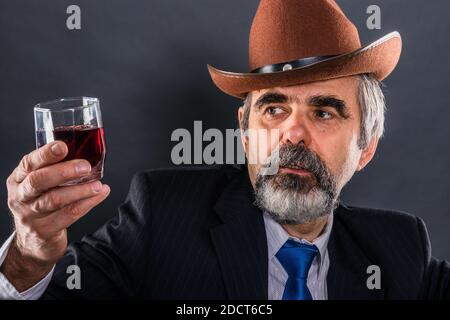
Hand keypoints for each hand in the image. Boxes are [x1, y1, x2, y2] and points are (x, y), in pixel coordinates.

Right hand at [1, 141, 109, 290]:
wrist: (31, 242)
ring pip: (54, 200)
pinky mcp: (44, 231)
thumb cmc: (40, 205)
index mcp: (19, 179)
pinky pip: (68, 215)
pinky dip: (87, 204)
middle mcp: (20, 196)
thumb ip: (55, 169)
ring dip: (80, 190)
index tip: (62, 146)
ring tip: (97, 185)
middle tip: (85, 166)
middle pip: (38, 181)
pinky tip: (99, 195)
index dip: (45, 154)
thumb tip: (85, 151)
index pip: (29, 163)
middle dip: (64, 171)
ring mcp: (30, 216)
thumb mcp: (40, 186)